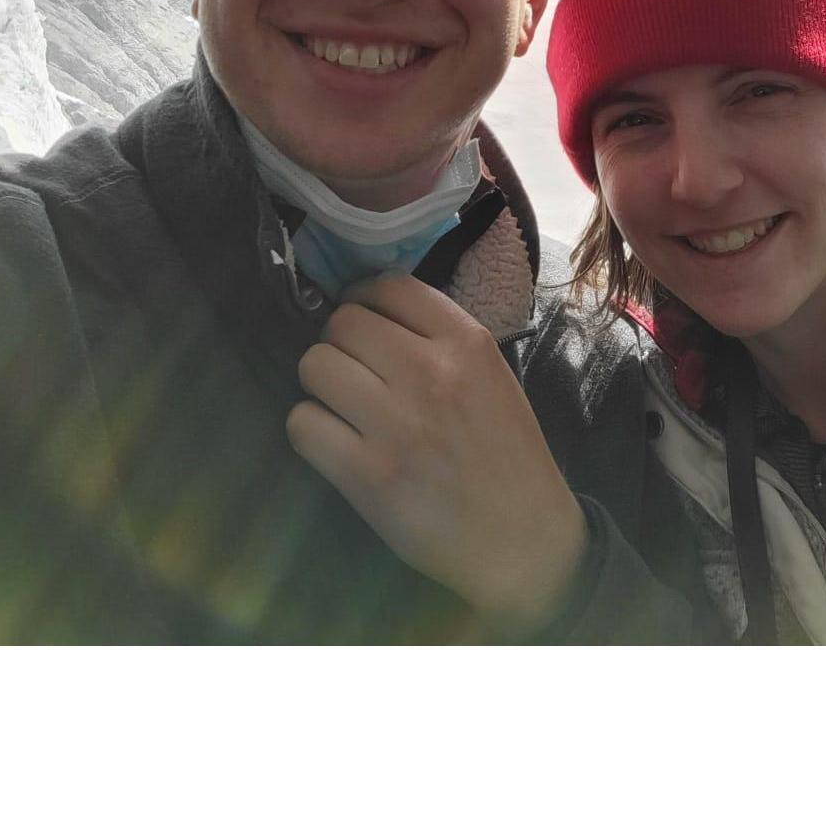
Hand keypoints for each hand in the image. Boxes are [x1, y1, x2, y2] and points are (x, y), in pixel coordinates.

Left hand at [286, 274, 589, 633]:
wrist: (522, 539)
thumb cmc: (507, 455)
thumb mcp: (492, 376)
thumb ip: (441, 340)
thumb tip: (373, 314)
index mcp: (466, 343)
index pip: (388, 286)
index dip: (363, 299)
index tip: (363, 321)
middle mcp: (430, 373)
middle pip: (342, 322)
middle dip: (338, 343)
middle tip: (352, 371)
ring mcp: (397, 424)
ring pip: (315, 366)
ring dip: (320, 384)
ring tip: (341, 405)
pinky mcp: (368, 476)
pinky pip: (303, 425)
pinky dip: (310, 430)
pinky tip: (334, 442)